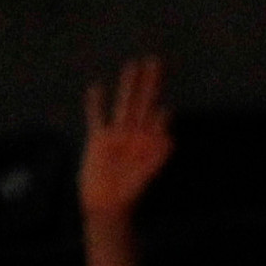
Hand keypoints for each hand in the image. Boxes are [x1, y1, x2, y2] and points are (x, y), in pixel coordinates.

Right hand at [80, 56, 173, 222]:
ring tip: (132, 65)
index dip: (163, 106)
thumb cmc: (130, 192)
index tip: (167, 96)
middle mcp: (135, 133)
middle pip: (143, 101)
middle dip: (149, 82)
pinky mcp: (99, 139)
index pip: (158, 116)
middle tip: (156, 60)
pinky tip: (96, 88)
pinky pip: (97, 117)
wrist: (108, 205)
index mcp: (149, 140)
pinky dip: (96, 104)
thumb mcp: (147, 173)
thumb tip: (169, 137)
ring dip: (128, 85)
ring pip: (123, 103)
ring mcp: (117, 134)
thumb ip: (158, 155)